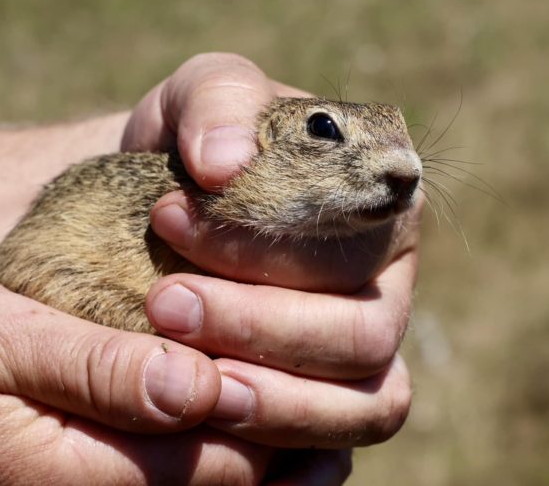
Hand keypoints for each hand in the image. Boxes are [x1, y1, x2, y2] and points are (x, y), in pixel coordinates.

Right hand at [0, 261, 348, 483]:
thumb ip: (94, 368)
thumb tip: (198, 383)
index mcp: (73, 473)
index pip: (216, 461)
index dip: (279, 411)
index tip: (328, 359)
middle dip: (293, 438)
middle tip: (355, 380)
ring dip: (270, 452)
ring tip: (327, 403)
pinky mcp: (71, 478)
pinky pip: (166, 478)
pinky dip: (219, 449)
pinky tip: (240, 406)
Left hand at [124, 53, 417, 447]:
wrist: (162, 207)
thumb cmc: (194, 152)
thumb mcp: (198, 99)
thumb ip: (219, 101)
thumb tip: (225, 163)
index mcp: (378, 210)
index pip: (348, 243)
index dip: (262, 246)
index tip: (169, 218)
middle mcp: (386, 287)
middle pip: (363, 334)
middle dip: (258, 325)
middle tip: (164, 305)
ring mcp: (364, 356)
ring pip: (363, 406)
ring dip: (274, 402)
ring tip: (186, 381)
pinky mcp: (331, 406)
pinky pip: (336, 454)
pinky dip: (288, 454)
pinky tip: (219, 435)